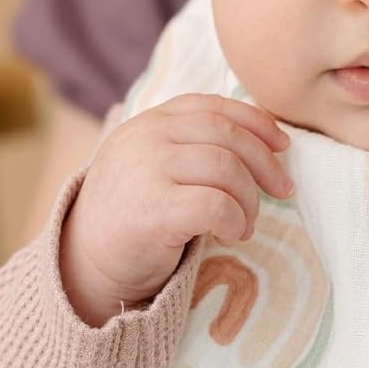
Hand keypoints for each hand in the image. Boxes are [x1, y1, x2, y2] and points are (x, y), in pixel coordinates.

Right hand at [60, 94, 292, 325]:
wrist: (85, 261)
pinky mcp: (152, 210)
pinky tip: (231, 236)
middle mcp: (146, 138)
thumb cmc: (132, 213)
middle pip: (227, 136)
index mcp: (151, 122)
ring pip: (226, 169)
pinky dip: (235, 221)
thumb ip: (192, 144)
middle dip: (265, 163)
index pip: (213, 106)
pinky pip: (216, 206)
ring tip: (246, 225)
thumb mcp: (156, 164)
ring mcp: (146, 170)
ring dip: (249, 200)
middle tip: (282, 191)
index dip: (256, 122)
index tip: (283, 145)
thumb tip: (264, 136)